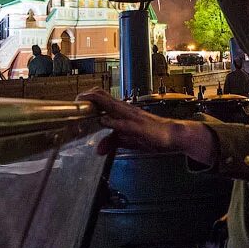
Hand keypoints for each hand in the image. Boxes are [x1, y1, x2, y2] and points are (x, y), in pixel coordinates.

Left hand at [78, 88, 217, 164]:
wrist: (172, 135)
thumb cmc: (150, 134)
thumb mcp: (127, 140)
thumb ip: (111, 142)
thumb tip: (98, 150)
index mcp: (122, 111)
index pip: (102, 98)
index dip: (88, 97)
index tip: (76, 101)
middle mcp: (125, 110)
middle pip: (103, 97)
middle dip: (88, 97)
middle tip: (76, 99)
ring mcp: (131, 116)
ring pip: (111, 104)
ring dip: (97, 103)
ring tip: (84, 102)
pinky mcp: (138, 126)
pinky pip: (123, 122)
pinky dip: (112, 121)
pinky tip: (104, 121)